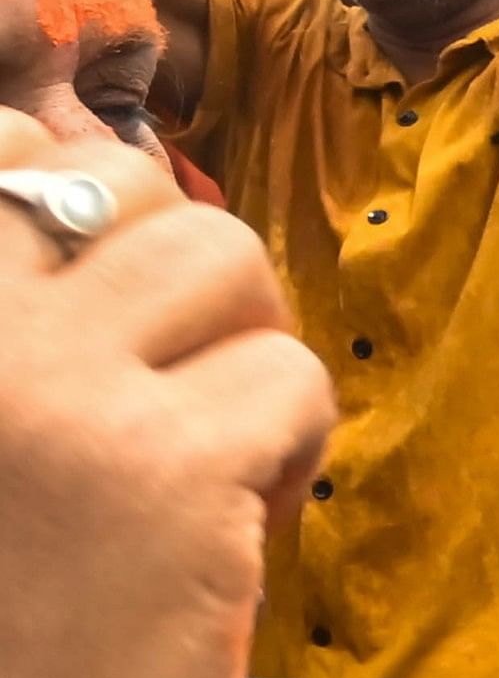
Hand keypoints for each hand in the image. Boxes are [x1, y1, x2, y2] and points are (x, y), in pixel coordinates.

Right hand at [0, 108, 330, 677]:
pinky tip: (233, 523)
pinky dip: (290, 448)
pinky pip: (291, 374)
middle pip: (125, 185)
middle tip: (174, 388)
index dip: (84, 209)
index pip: (7, 155)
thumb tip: (70, 164)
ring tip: (203, 452)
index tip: (107, 318)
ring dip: (243, 348)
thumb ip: (28, 328)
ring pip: (222, 254)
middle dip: (181, 277)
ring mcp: (53, 387)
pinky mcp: (168, 463)